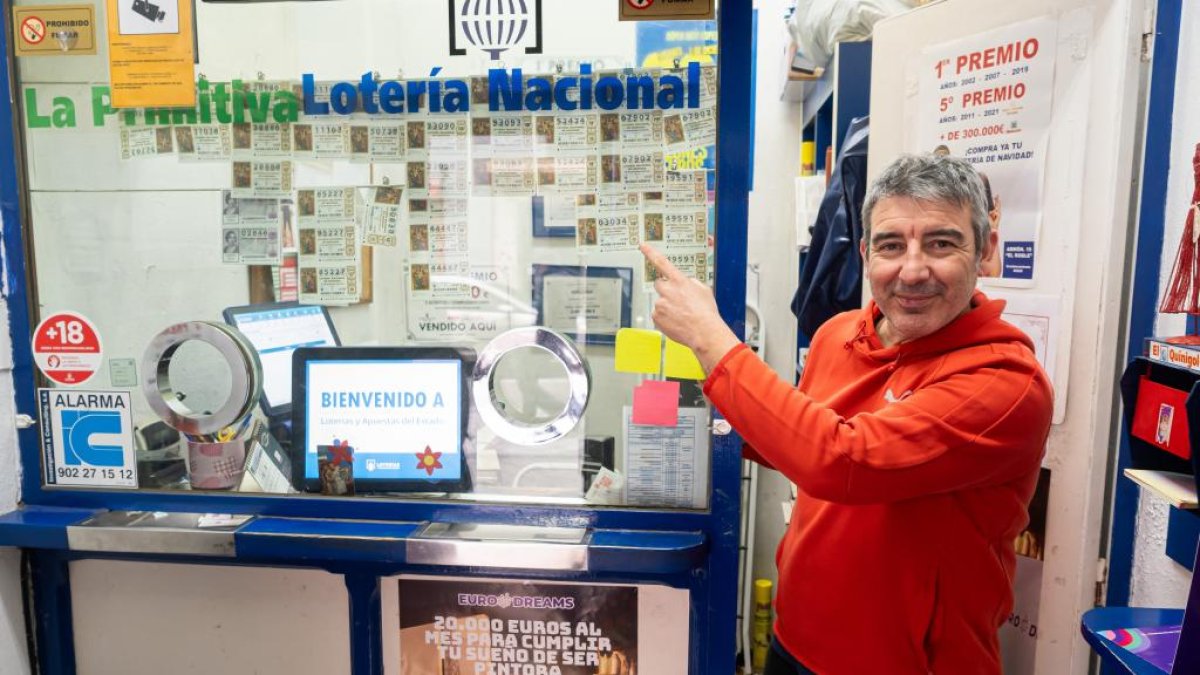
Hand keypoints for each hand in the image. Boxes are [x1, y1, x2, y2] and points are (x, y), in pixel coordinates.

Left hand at [640, 243, 740, 371]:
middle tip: (677, 299)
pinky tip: (677, 322)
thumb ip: (691, 283)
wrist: (704, 332)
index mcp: (679, 281)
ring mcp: (660, 304)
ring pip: (660, 302)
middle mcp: (667, 290)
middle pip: (659, 284)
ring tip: (682, 315)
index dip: (650, 252)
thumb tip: (685, 283)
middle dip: (666, 289)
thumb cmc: (706, 313)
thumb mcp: (704, 290)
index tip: (642, 246)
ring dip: (668, 306)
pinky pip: (658, 315)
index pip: (661, 262)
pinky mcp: (656, 317)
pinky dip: (665, 318)